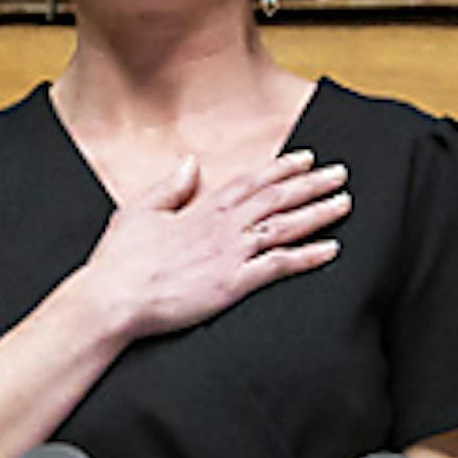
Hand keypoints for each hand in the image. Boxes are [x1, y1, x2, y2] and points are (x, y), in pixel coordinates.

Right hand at [79, 148, 349, 341]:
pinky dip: (307, 256)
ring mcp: (230, 254)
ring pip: (284, 226)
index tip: (305, 159)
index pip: (250, 182)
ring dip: (317, 213)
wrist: (113, 298)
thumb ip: (170, 186)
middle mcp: (222, 227)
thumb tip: (190, 164)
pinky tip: (331, 250)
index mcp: (200, 209)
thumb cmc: (119, 261)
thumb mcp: (138, 211)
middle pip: (276, 198)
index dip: (281, 169)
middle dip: (311, 184)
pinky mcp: (233, 284)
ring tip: (344, 203)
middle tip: (340, 173)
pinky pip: (279, 266)